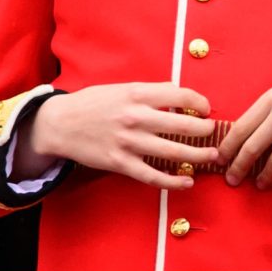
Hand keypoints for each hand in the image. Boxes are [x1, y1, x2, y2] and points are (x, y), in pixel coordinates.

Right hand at [23, 82, 218, 188]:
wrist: (58, 123)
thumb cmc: (91, 104)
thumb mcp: (119, 89)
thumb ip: (149, 92)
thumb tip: (179, 93)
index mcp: (136, 95)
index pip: (182, 96)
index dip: (201, 103)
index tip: (206, 110)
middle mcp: (135, 118)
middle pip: (186, 127)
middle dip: (207, 131)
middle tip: (213, 133)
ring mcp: (129, 142)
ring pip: (176, 153)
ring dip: (200, 156)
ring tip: (211, 156)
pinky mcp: (120, 163)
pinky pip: (153, 176)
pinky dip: (174, 181)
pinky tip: (187, 181)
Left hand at [219, 56, 271, 188]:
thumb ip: (267, 109)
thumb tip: (247, 131)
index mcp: (269, 100)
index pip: (240, 128)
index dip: (227, 147)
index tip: (218, 159)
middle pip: (252, 148)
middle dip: (238, 167)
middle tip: (231, 180)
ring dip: (267, 176)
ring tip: (260, 185)